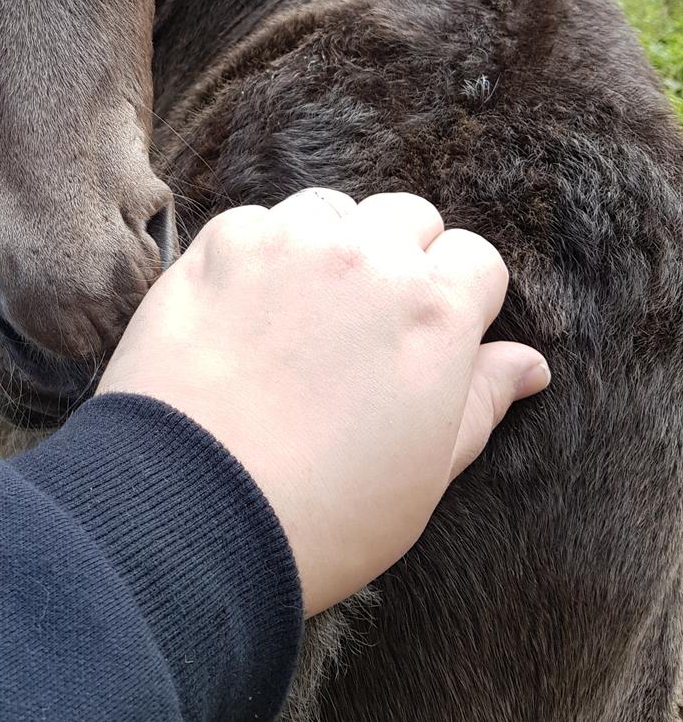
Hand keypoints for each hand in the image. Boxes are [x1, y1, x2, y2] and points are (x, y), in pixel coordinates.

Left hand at [98, 189, 547, 615]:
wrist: (193, 510)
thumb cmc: (324, 511)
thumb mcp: (428, 470)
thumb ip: (481, 399)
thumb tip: (528, 363)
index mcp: (435, 310)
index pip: (475, 258)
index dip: (460, 297)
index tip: (433, 337)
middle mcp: (367, 257)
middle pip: (406, 218)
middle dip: (399, 259)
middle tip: (366, 326)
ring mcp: (288, 243)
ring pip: (330, 211)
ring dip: (328, 246)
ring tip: (302, 315)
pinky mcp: (218, 245)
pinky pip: (254, 223)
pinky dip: (257, 255)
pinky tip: (243, 314)